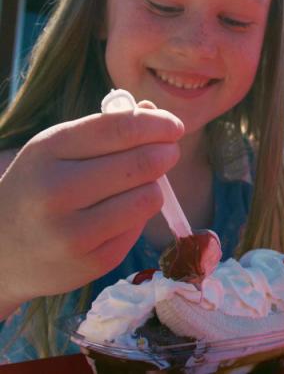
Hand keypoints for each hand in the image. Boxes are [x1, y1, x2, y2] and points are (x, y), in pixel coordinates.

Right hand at [0, 106, 182, 314]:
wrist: (1, 251)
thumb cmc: (40, 188)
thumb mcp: (58, 150)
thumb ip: (106, 128)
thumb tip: (153, 112)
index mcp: (48, 151)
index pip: (119, 128)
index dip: (157, 125)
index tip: (174, 126)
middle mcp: (56, 191)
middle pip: (142, 163)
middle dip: (166, 152)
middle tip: (169, 152)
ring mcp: (73, 232)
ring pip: (149, 196)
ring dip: (155, 186)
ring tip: (140, 184)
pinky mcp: (92, 263)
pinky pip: (139, 228)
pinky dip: (138, 216)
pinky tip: (119, 214)